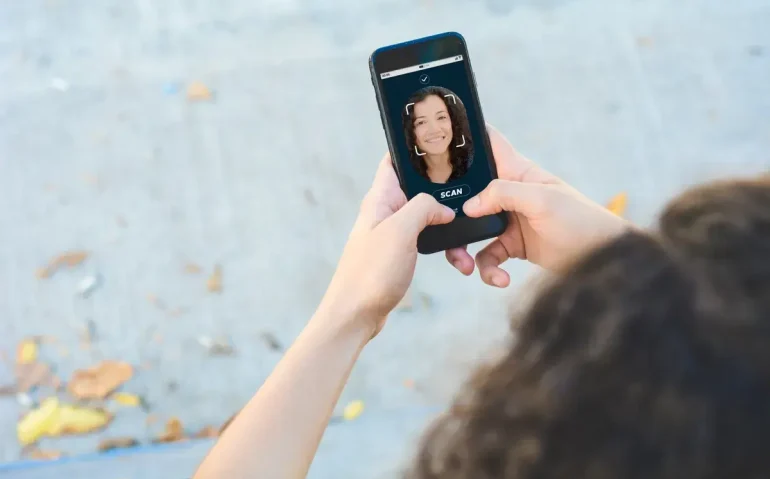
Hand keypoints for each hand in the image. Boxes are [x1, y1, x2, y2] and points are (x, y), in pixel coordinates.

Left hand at [319, 155, 454, 337]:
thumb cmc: (370, 273)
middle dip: (444, 189)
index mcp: (380, 199)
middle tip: (469, 189)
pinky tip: (458, 259)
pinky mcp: (399, 253)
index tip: (441, 141)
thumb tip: (443, 207)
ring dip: (447, 224)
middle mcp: (385, 212)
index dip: (415, 148)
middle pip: (419, 188)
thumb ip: (423, 208)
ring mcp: (392, 233)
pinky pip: (427, 241)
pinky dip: (444, 247)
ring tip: (466, 234)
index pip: (395, 160)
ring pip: (427, 217)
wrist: (355, 315)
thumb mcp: (400, 231)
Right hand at [446, 125, 630, 285]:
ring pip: (470, 230)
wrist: (602, 260)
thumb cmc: (581, 220)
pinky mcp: (512, 246)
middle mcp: (508, 193)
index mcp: (516, 171)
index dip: (465, 136)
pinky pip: (487, 257)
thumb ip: (503, 194)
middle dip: (451, 210)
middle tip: (440, 224)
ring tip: (466, 266)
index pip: (488, 143)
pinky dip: (488, 270)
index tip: (438, 139)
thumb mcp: (542, 200)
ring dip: (462, 250)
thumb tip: (469, 206)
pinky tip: (500, 279)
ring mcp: (508, 220)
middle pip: (468, 194)